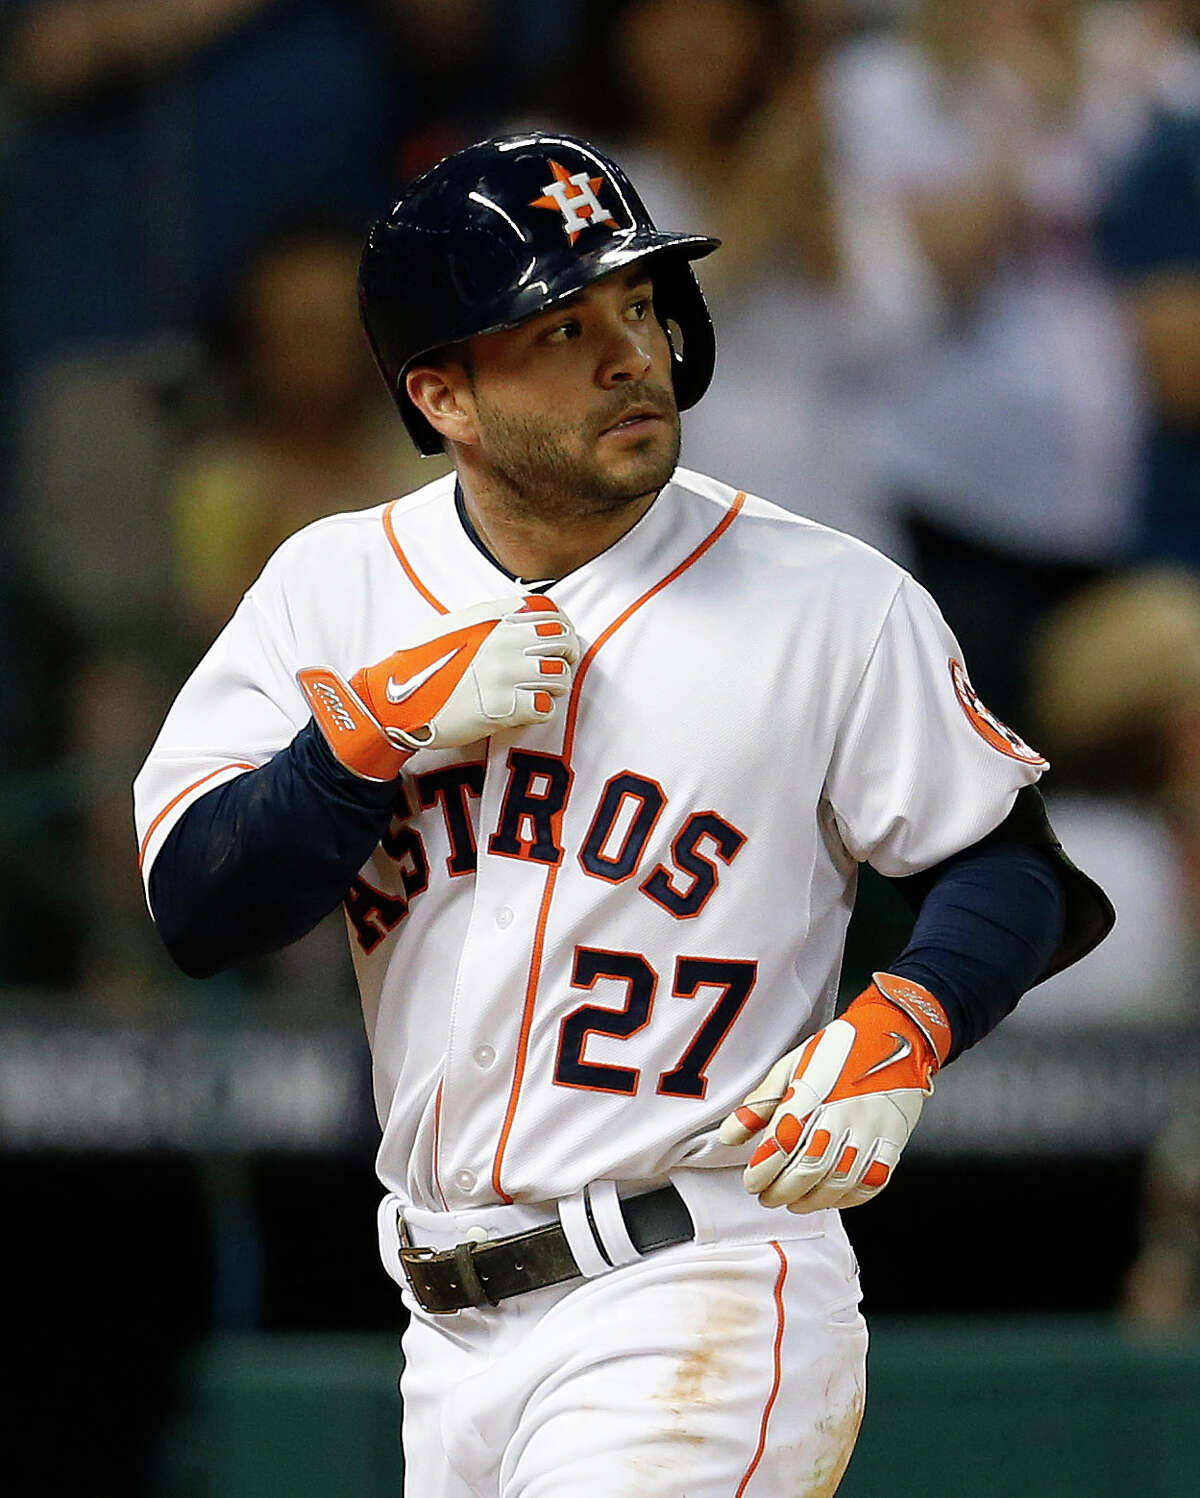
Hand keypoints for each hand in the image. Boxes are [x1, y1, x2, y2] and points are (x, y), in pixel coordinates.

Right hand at [298, 595, 579, 779]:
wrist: (394, 701)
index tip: (558, 642)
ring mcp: (505, 674)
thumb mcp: (456, 625)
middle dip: (566, 657)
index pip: (551, 613)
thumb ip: (492, 617)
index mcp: (494, 618)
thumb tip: (523, 613)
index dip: (563, 628)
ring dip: (553, 687)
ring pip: (560, 676)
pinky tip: (524, 710)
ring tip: (536, 692)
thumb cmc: (421, 663)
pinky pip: (545, 708)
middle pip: (564, 642)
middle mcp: (504, 641)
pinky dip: (540, 711)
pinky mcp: (503, 708)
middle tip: (555, 669)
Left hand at [719, 973, 951, 1211]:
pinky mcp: (893, 1139)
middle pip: (809, 1167)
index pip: (782, 1140)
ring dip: (812, 1200)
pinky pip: (872, 1181)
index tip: (752, 1181)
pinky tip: (830, 1197)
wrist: (892, 1034)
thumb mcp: (791, 1065)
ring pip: (839, 1180)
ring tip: (794, 1202)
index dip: (763, 1169)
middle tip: (767, 1196)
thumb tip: (730, 1135)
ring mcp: (871, 1128)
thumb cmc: (839, 1050)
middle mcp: (843, 1111)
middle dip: (782, 1190)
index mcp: (812, 1090)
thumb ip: (760, 1104)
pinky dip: (848, 1198)